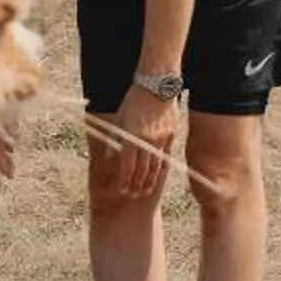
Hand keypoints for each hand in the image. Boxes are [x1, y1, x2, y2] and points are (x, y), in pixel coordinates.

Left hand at [103, 84, 179, 203]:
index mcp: (131, 135)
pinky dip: (160, 169)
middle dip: (136, 184)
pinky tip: (157, 177)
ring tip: (144, 191)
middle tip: (132, 195)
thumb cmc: (133, 99)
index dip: (124, 179)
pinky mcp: (170, 135)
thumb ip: (114, 139)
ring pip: (155, 166)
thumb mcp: (119, 118)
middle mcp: (146, 140)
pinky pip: (165, 157)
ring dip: (149, 181)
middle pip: (141, 169)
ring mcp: (160, 138)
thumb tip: (110, 158)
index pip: (127, 165)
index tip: (121, 189)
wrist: (156, 86)